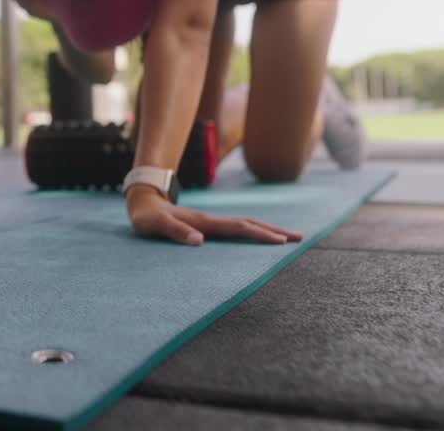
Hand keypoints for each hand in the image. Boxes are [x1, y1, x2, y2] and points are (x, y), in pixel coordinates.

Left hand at [125, 187, 303, 245]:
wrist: (143, 201)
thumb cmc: (147, 218)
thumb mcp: (156, 226)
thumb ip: (175, 232)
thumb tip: (199, 241)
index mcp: (204, 222)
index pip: (238, 228)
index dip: (259, 234)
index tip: (280, 242)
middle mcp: (212, 220)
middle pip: (250, 223)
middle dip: (275, 231)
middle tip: (300, 238)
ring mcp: (212, 221)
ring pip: (246, 224)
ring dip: (268, 229)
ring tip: (289, 237)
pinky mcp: (209, 225)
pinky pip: (237, 228)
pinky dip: (254, 231)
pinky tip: (261, 237)